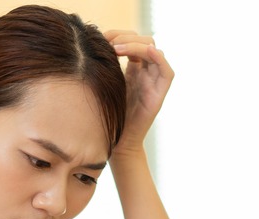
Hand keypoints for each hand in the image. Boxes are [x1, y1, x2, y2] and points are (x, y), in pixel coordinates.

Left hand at [105, 30, 173, 155]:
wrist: (116, 142)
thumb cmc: (107, 115)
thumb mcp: (104, 84)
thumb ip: (105, 66)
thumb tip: (91, 43)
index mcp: (134, 69)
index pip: (133, 40)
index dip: (120, 34)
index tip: (102, 38)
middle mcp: (146, 73)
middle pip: (145, 41)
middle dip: (127, 36)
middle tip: (109, 43)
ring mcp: (153, 83)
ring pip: (155, 51)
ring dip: (137, 45)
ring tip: (117, 49)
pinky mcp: (158, 95)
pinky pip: (167, 72)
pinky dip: (159, 58)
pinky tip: (146, 52)